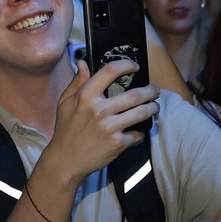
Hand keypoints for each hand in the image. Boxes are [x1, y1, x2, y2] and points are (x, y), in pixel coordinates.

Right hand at [38, 57, 159, 190]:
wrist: (66, 159)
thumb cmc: (66, 128)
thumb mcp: (65, 102)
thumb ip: (77, 82)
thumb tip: (83, 62)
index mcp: (86, 96)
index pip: (110, 71)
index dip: (126, 65)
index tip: (135, 66)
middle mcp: (100, 110)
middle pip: (135, 94)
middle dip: (150, 91)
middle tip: (154, 90)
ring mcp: (110, 127)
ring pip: (142, 112)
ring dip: (153, 108)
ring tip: (154, 106)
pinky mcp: (118, 143)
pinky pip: (137, 134)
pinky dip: (140, 133)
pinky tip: (138, 131)